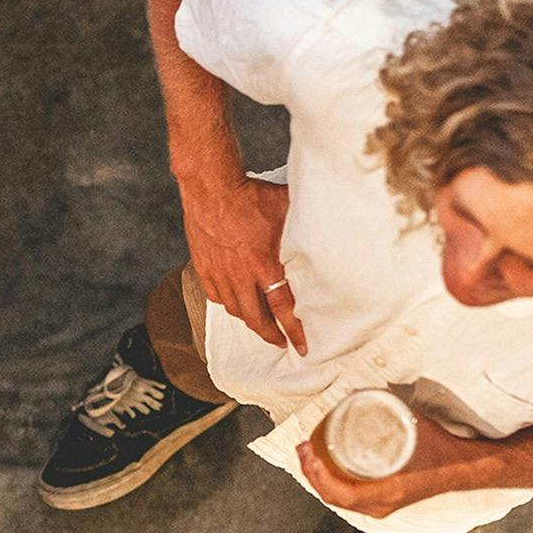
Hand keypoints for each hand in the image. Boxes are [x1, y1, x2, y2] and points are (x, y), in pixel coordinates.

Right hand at [178, 175, 304, 353]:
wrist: (212, 186)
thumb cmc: (251, 194)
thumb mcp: (286, 208)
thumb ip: (303, 225)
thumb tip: (327, 227)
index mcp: (264, 264)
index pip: (282, 307)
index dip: (293, 329)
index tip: (302, 346)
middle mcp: (241, 275)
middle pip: (257, 318)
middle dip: (271, 335)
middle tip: (281, 344)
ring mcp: (220, 273)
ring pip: (236, 310)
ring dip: (250, 322)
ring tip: (261, 326)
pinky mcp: (204, 267)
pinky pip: (216, 296)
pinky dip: (228, 305)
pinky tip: (235, 305)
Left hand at [297, 412, 486, 517]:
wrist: (464, 467)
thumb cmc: (442, 450)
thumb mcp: (414, 427)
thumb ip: (387, 410)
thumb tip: (359, 393)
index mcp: (386, 494)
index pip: (339, 494)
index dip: (317, 475)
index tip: (307, 453)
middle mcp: (381, 505)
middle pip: (333, 498)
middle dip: (312, 474)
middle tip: (303, 449)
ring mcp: (382, 505)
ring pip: (340, 499)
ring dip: (321, 479)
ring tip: (310, 455)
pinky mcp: (384, 500)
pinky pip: (350, 497)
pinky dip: (334, 483)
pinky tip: (328, 467)